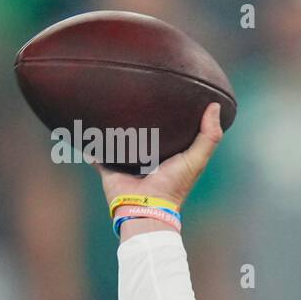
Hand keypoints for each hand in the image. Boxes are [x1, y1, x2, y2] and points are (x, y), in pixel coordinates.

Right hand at [89, 102, 223, 211]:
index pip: (171, 130)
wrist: (146, 206)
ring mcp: (128, 163)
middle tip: (134, 94)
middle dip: (139, 118)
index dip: (172, 115)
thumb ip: (209, 136)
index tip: (170, 93)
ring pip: (120, 141)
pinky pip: (98, 154)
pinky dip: (92, 145)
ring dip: (114, 129)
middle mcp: (148, 157)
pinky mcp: (110, 168)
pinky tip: (85, 130)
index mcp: (170, 155)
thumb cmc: (174, 184)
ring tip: (108, 106)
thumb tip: (214, 106)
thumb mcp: (197, 159)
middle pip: (143, 133)